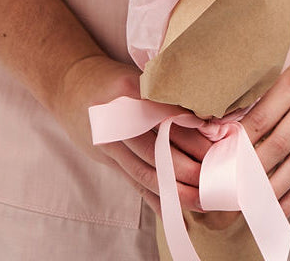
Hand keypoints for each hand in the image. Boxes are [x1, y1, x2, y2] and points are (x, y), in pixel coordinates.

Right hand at [52, 52, 210, 214]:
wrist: (71, 85)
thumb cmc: (114, 79)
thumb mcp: (139, 76)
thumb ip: (166, 96)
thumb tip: (206, 118)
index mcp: (131, 92)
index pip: (167, 115)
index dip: (193, 132)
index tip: (218, 143)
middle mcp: (119, 120)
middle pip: (158, 148)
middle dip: (190, 166)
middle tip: (216, 176)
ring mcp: (110, 143)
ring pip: (147, 171)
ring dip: (176, 189)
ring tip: (202, 199)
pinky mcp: (108, 159)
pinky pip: (134, 183)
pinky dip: (155, 200)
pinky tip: (174, 214)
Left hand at [240, 41, 289, 217]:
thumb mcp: (287, 76)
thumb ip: (265, 103)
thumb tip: (234, 137)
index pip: (263, 118)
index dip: (242, 143)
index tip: (224, 161)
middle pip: (280, 144)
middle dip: (255, 170)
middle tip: (233, 190)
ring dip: (274, 188)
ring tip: (253, 204)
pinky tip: (280, 207)